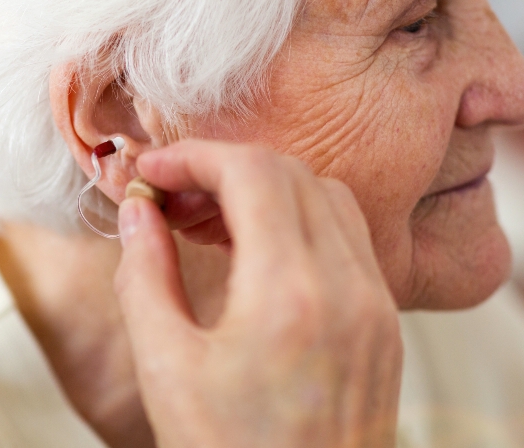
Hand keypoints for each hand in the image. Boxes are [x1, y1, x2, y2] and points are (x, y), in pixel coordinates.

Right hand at [114, 140, 401, 447]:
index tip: (151, 174)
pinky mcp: (386, 327)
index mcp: (290, 295)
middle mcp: (348, 289)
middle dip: (225, 167)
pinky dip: (302, 222)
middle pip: (293, 173)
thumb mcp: (165, 366)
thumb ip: (145, 273)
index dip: (195, 157)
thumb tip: (137, 210)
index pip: (253, 173)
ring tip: (209, 220)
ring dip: (267, 189)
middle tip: (171, 195)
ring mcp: (377, 308)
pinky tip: (255, 254)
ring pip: (330, 197)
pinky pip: (351, 240)